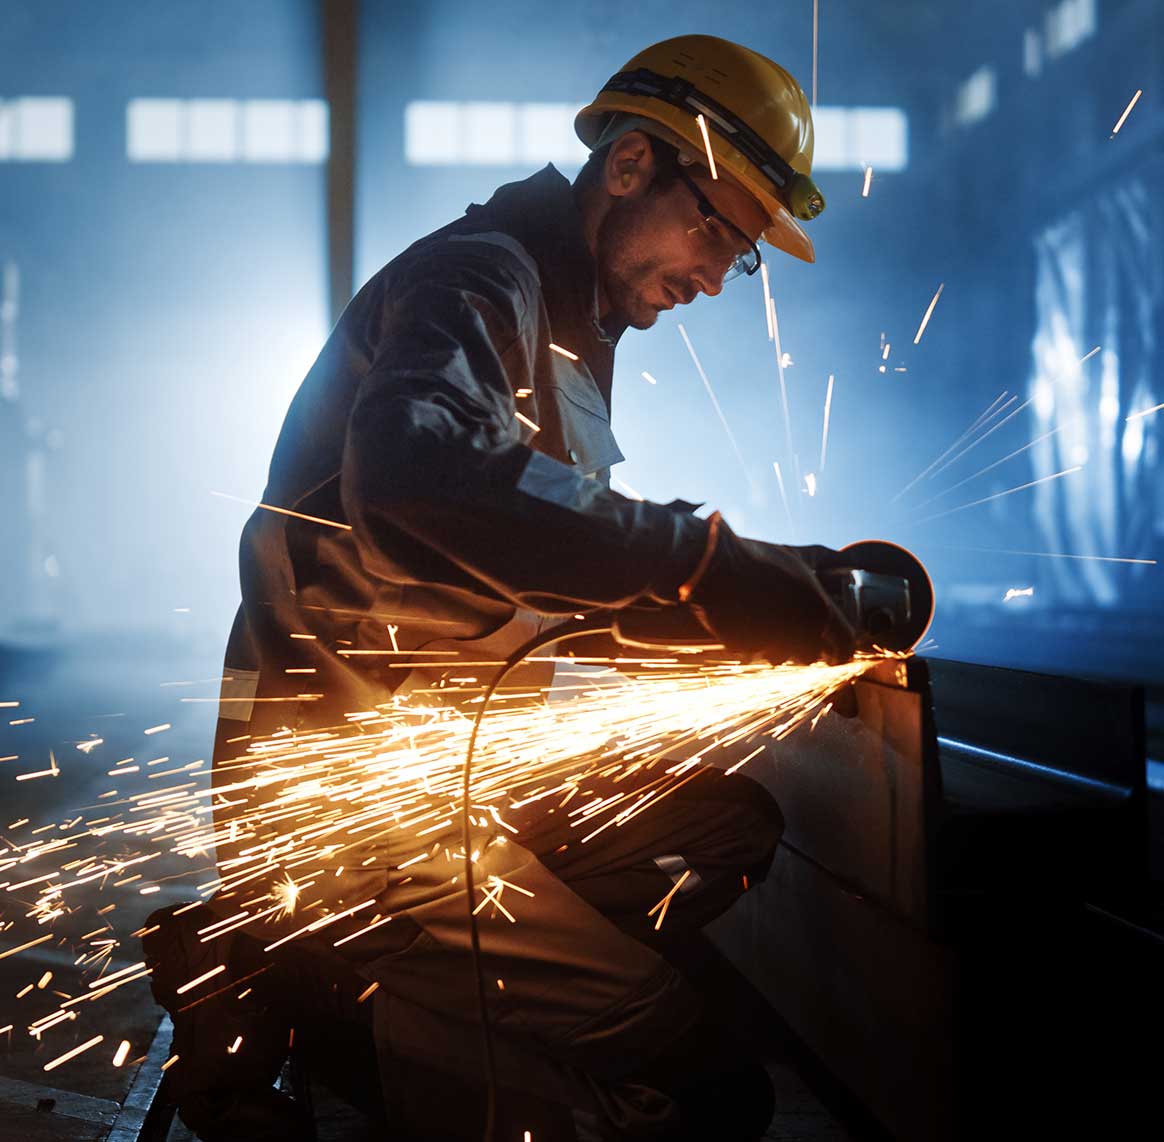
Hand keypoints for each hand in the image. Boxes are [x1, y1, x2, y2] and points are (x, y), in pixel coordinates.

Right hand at [685, 522, 855, 665]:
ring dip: (776, 646)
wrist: (712, 567)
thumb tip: (845, 559)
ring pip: (781, 657)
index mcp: (819, 610)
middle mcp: (800, 632)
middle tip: (792, 632)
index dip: (843, 652)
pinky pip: (753, 652)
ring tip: (763, 620)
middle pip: (811, 655)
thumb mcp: (796, 557)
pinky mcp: (745, 649)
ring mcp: (771, 643)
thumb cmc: (755, 559)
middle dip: (804, 649)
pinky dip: (751, 641)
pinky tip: (744, 620)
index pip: (844, 643)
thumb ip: (822, 565)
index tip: (838, 656)